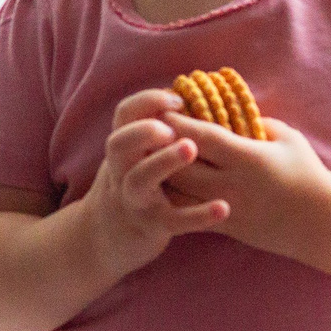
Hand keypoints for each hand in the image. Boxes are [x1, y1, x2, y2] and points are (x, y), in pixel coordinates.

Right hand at [78, 88, 229, 276]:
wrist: (106, 235)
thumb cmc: (137, 182)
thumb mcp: (137, 153)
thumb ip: (159, 128)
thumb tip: (202, 95)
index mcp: (124, 146)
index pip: (125, 114)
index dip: (148, 101)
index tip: (178, 98)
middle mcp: (121, 169)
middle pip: (120, 144)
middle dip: (144, 131)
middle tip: (171, 126)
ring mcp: (133, 198)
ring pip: (140, 179)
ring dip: (163, 162)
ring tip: (191, 149)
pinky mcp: (150, 226)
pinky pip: (173, 220)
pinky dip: (197, 215)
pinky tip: (223, 207)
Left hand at [158, 111, 330, 261]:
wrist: (320, 223)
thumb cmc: (307, 173)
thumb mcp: (288, 138)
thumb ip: (255, 122)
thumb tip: (226, 108)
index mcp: (250, 159)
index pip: (203, 137)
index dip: (179, 122)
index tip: (163, 107)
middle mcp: (233, 185)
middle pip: (182, 165)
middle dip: (160, 146)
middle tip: (145, 129)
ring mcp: (227, 208)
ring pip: (178, 192)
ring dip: (160, 173)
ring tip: (148, 155)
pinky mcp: (224, 228)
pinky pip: (187, 213)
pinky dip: (171, 196)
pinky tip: (162, 182)